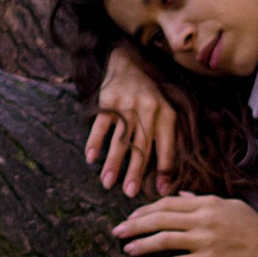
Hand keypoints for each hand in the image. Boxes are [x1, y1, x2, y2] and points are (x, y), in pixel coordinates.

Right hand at [88, 46, 179, 196]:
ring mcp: (127, 104)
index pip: (167, 146)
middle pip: (141, 146)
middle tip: (129, 193)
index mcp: (166, 114)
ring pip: (120, 139)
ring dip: (113, 163)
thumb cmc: (148, 98)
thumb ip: (165, 143)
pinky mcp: (108, 100)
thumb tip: (164, 183)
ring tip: (107, 183)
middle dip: (135, 172)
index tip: (160, 191)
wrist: (128, 63)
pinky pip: (101, 124)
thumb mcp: (163, 113)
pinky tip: (90, 157)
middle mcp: (148, 109)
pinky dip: (95, 141)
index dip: (164, 169)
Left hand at [113, 191, 257, 256]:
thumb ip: (203, 200)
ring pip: (164, 240)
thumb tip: (182, 197)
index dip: (145, 209)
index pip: (167, 203)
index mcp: (206, 203)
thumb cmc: (253, 227)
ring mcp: (205, 240)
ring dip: (142, 245)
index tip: (131, 216)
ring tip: (127, 249)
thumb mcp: (230, 205)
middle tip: (117, 231)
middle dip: (135, 225)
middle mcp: (202, 219)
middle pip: (160, 219)